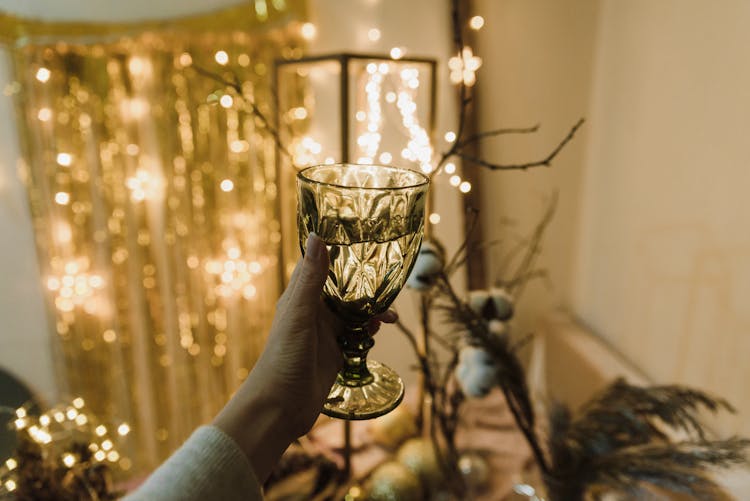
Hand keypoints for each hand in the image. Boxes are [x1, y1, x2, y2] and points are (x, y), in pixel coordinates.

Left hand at [213, 233, 395, 482]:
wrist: (280, 408)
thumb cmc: (283, 359)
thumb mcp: (299, 314)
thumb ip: (310, 278)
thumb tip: (316, 235)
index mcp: (299, 297)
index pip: (318, 266)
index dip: (337, 252)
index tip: (362, 239)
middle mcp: (312, 312)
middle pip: (343, 290)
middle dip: (365, 286)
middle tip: (389, 284)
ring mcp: (324, 334)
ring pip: (352, 313)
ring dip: (371, 311)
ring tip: (390, 316)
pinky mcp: (335, 354)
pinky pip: (355, 335)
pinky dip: (368, 331)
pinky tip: (379, 332)